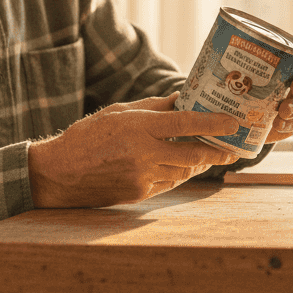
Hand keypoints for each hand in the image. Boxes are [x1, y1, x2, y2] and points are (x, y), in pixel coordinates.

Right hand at [28, 93, 239, 207]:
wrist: (58, 174)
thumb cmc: (88, 136)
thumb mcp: (119, 112)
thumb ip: (154, 107)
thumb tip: (183, 99)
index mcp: (139, 128)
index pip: (186, 123)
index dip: (214, 123)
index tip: (233, 123)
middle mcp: (144, 153)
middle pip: (193, 154)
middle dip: (217, 152)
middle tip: (231, 148)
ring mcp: (142, 177)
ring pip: (183, 170)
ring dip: (198, 163)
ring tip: (209, 155)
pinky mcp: (139, 194)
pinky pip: (169, 183)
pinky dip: (179, 174)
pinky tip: (183, 167)